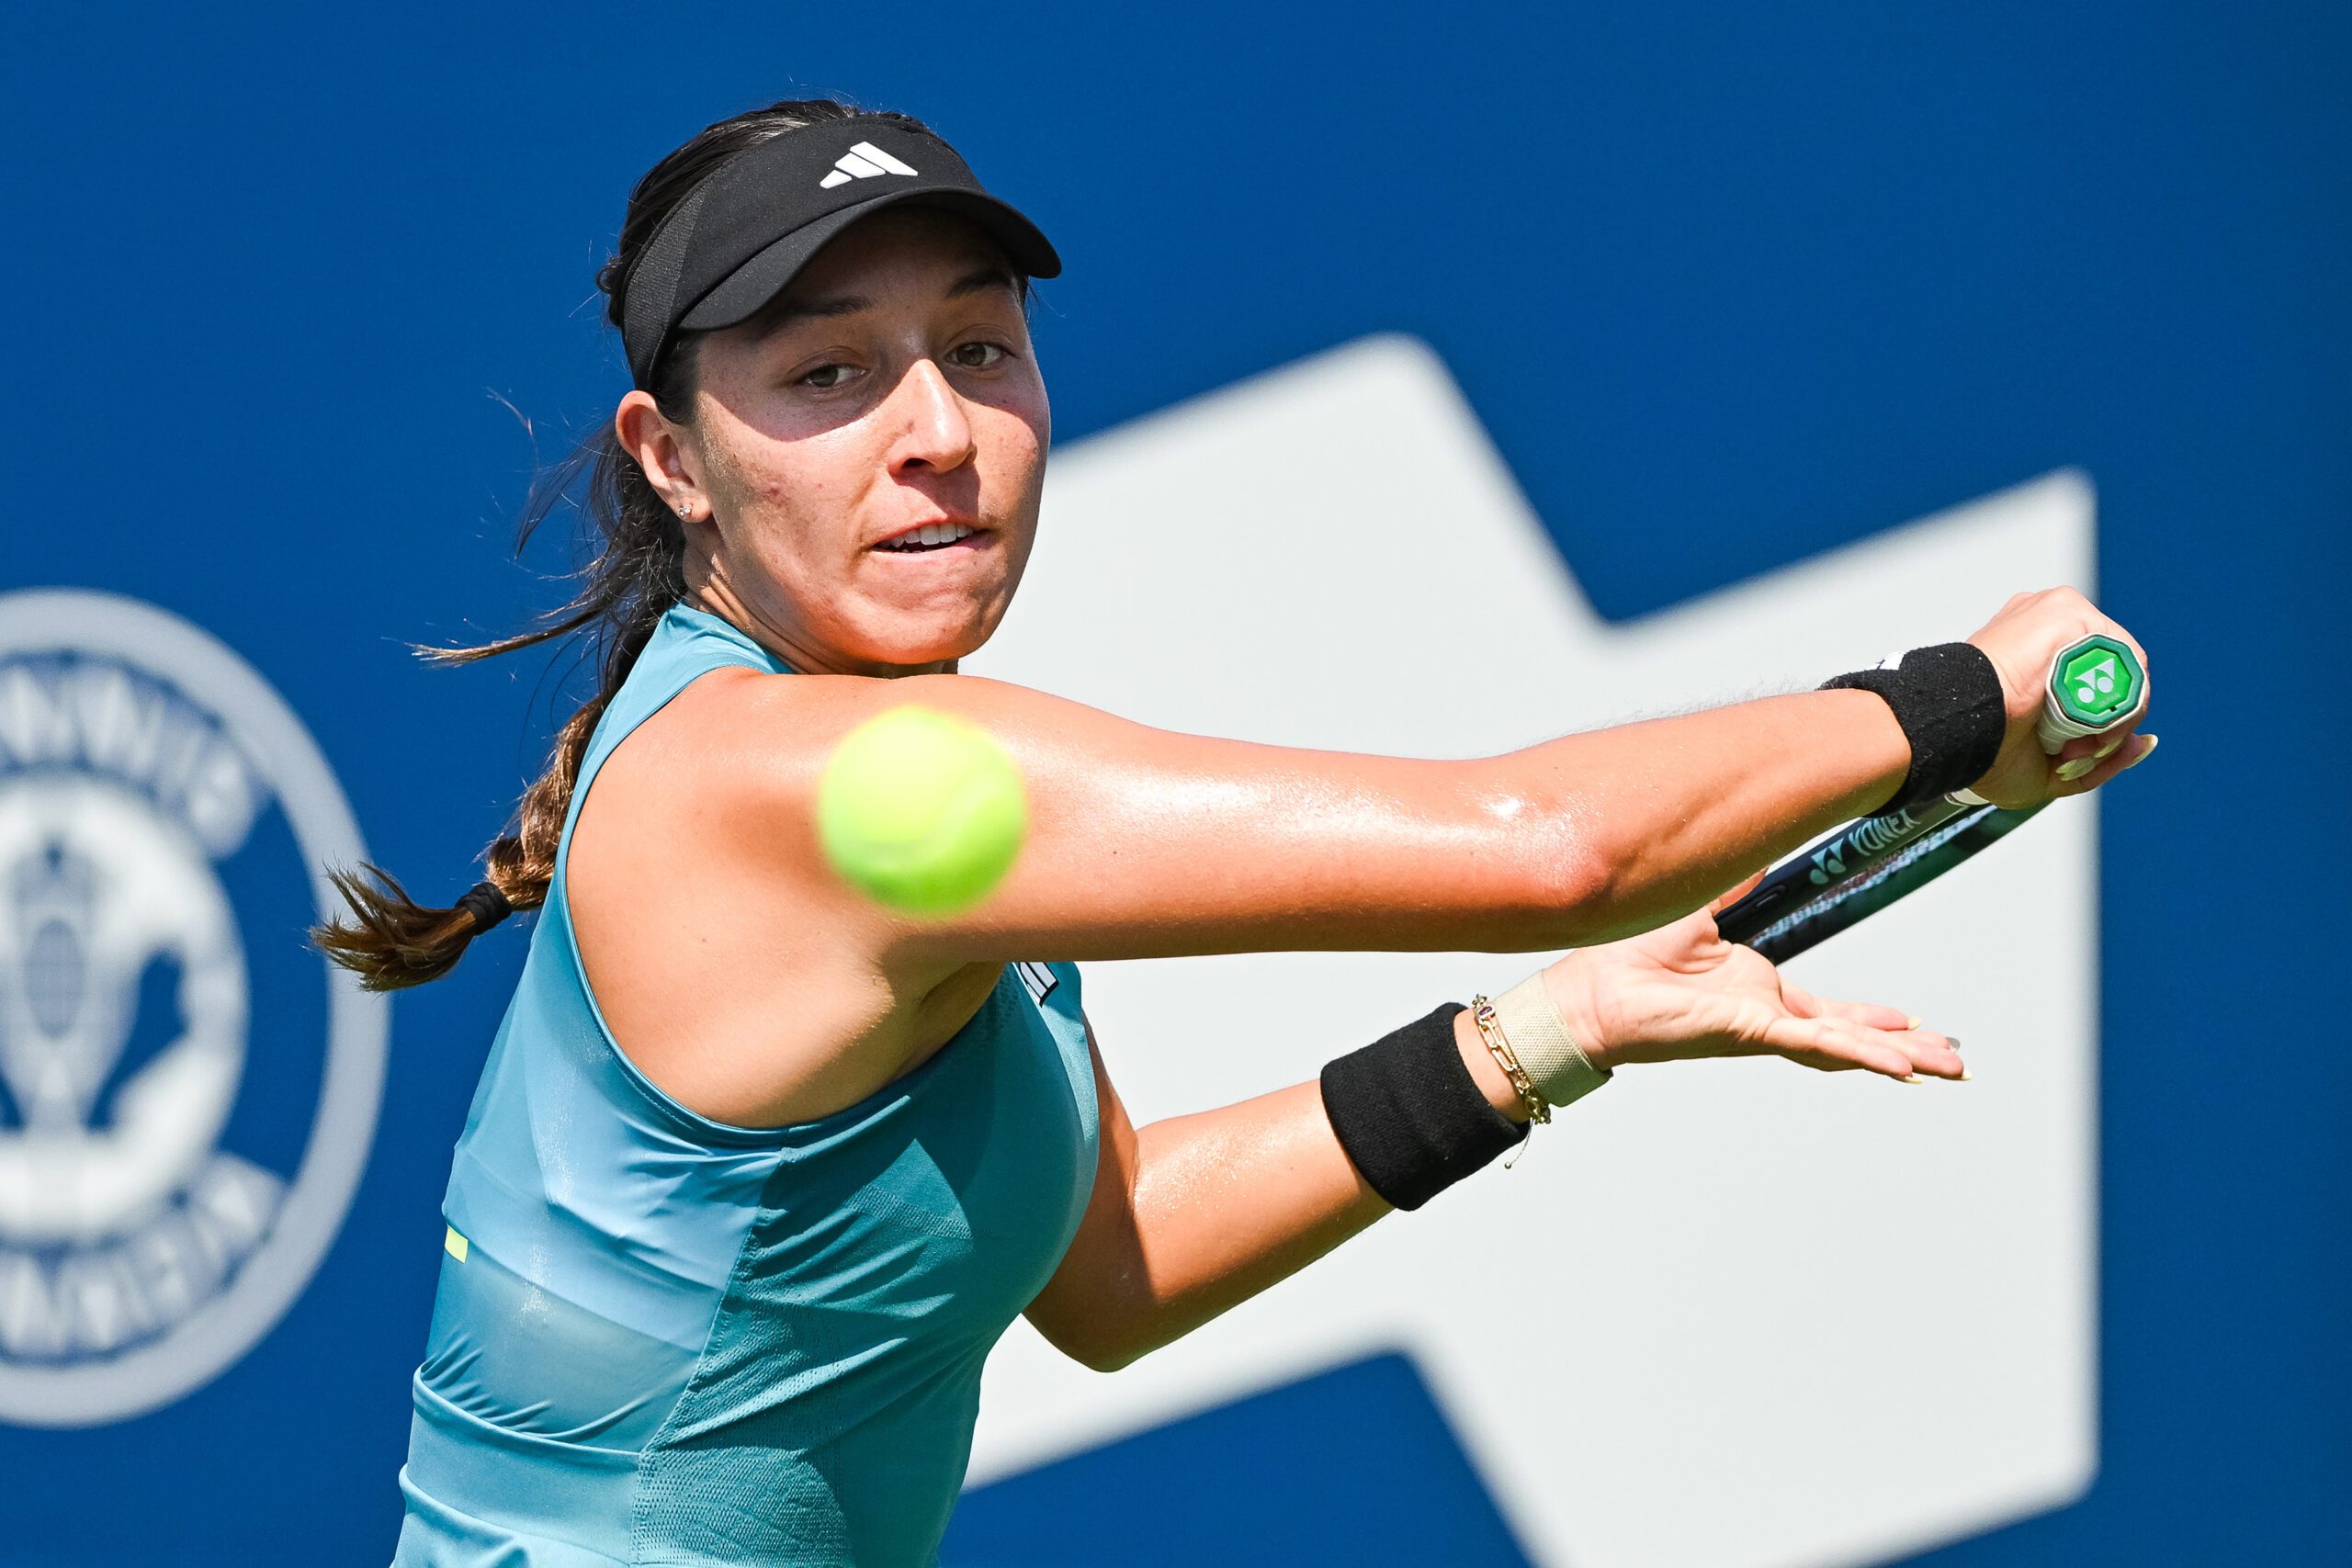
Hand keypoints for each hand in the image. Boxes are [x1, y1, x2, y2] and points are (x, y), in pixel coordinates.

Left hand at [1540, 879, 1964, 1081]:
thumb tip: (1752, 850)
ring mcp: (1763, 1028)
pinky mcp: (1751, 1033)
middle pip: (1852, 1034)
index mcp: (1757, 989)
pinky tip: (1902, 1067)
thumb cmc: (1628, 955)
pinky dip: (1863, 1054)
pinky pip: (1819, 1045)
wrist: (1590, 988)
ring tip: (1949, 1069)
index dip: (1872, 1018)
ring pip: (1846, 1046)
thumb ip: (1731, 881)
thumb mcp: (1697, 907)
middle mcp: (1766, 1013)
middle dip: (1905, 1046)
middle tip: (1952, 1059)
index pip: (1829, 1010)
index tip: (1910, 1021)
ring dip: (1898, 1056)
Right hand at [1965, 586, 2157, 807]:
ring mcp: (2062, 617)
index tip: (2067, 754)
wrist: (1958, 727)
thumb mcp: (2049, 767)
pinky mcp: (2071, 613)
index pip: (2098, 687)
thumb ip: (2098, 756)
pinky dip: (2114, 702)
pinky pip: (2122, 662)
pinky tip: (2080, 724)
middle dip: (2103, 726)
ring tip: (2070, 743)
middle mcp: (2052, 630)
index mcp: (2038, 655)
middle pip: (2114, 681)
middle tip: (2067, 752)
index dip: (2097, 727)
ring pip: (2122, 673)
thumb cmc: (1984, 748)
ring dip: (2108, 720)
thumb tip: (2146, 743)